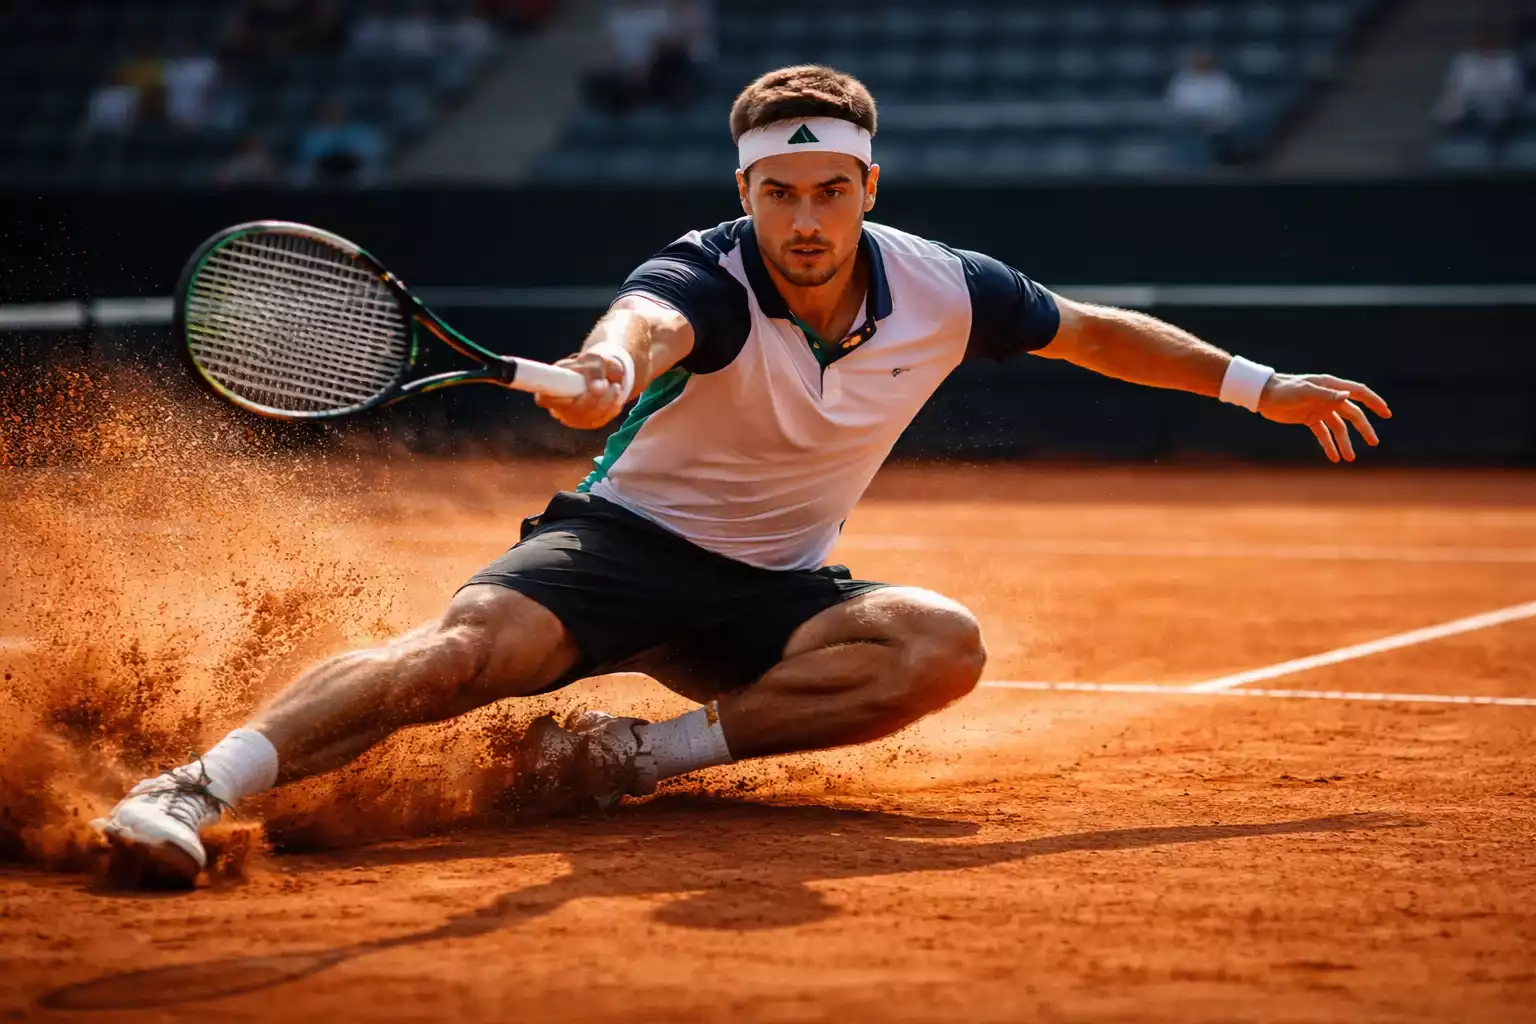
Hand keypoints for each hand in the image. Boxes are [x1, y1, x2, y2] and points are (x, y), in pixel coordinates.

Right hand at [534, 350, 628, 429]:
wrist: (606, 372)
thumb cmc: (595, 364)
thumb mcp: (596, 359)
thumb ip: (595, 370)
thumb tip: (597, 389)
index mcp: (552, 385)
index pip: (544, 399)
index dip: (557, 401)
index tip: (575, 394)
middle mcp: (559, 406)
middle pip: (572, 412)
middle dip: (593, 399)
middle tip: (608, 384)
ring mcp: (573, 417)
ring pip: (589, 418)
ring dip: (606, 403)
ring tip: (615, 386)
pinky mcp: (588, 423)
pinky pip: (601, 420)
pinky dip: (612, 409)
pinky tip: (614, 397)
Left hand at [1257, 373, 1392, 462]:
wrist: (1263, 395)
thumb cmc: (1284, 389)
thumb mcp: (1304, 392)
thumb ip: (1326, 395)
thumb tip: (1347, 396)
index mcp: (1331, 386)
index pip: (1359, 393)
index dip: (1374, 402)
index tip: (1386, 414)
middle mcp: (1329, 398)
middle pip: (1352, 414)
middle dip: (1364, 428)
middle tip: (1374, 442)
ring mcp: (1320, 409)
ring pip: (1339, 428)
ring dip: (1345, 442)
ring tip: (1350, 458)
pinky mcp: (1310, 419)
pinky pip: (1323, 434)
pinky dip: (1329, 445)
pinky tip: (1334, 458)